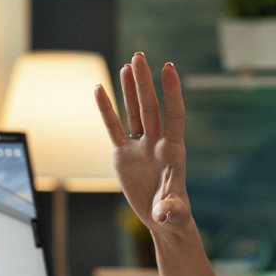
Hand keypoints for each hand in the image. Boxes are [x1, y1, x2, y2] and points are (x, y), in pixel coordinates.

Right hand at [94, 53, 190, 231]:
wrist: (162, 220)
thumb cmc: (174, 215)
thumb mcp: (174, 213)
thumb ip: (171, 208)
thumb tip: (164, 212)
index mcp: (173, 153)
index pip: (174, 116)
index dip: (172, 93)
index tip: (169, 68)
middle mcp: (157, 144)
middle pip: (150, 108)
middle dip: (145, 82)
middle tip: (140, 56)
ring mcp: (140, 147)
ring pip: (134, 112)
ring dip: (131, 89)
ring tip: (129, 64)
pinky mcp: (124, 155)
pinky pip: (114, 128)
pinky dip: (106, 110)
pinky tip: (100, 89)